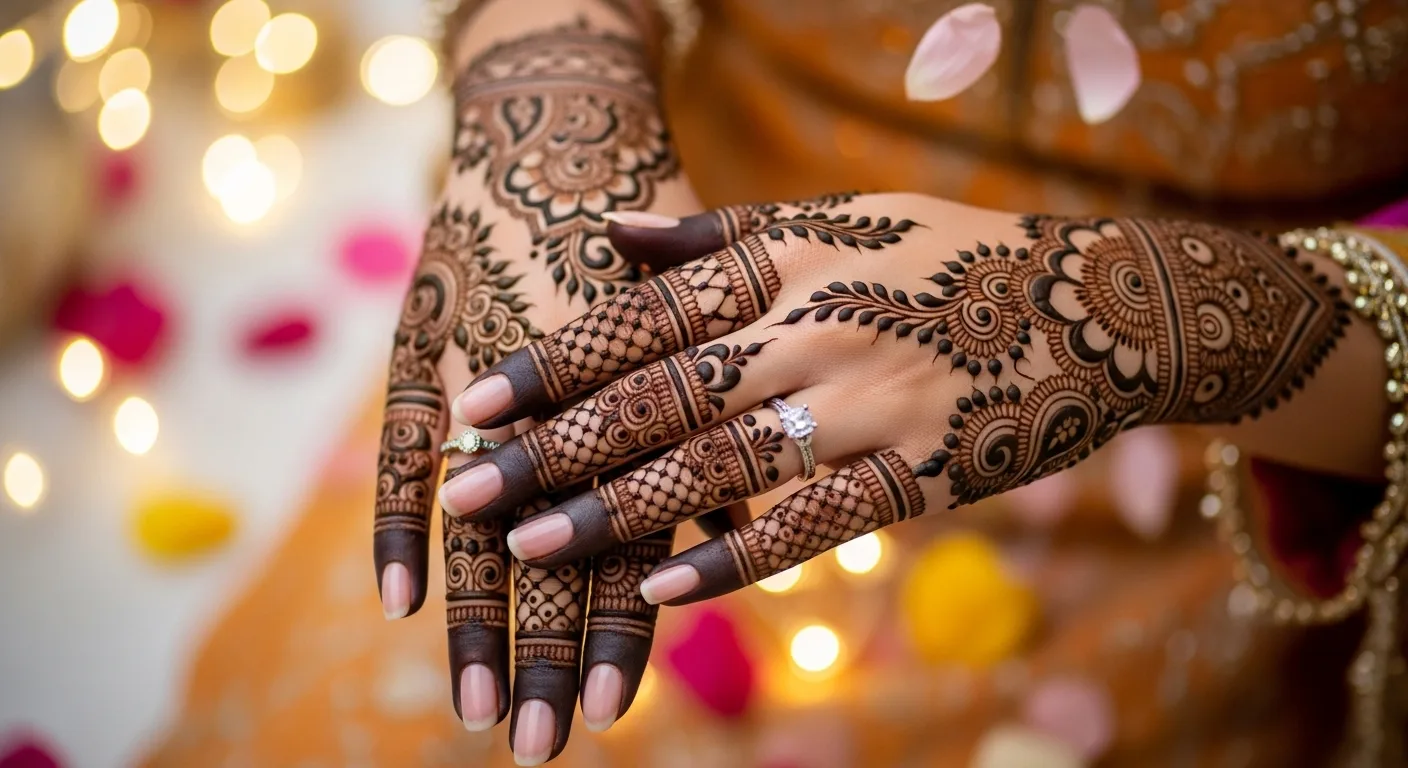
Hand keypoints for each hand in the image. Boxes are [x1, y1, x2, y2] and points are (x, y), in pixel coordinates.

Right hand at [372, 11, 709, 763]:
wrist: (557, 134)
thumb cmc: (651, 247)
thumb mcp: (702, 323)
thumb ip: (714, 427)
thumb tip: (747, 533)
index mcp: (638, 401)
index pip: (623, 540)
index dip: (611, 629)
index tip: (606, 718)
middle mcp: (560, 401)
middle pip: (547, 548)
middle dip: (538, 652)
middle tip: (532, 744)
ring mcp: (481, 382)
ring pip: (474, 520)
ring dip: (472, 620)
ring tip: (471, 709)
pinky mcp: (422, 356)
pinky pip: (399, 454)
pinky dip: (398, 528)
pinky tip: (399, 606)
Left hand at [439, 192, 1349, 606]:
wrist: (1095, 305)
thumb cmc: (945, 256)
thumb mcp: (833, 218)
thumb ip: (717, 236)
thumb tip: (607, 235)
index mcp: (784, 261)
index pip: (643, 317)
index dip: (552, 362)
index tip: (470, 403)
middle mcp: (814, 328)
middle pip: (661, 397)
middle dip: (554, 449)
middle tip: (465, 493)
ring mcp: (867, 405)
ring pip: (721, 466)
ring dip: (620, 513)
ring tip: (532, 550)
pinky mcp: (920, 475)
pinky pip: (813, 525)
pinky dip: (735, 560)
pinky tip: (662, 596)